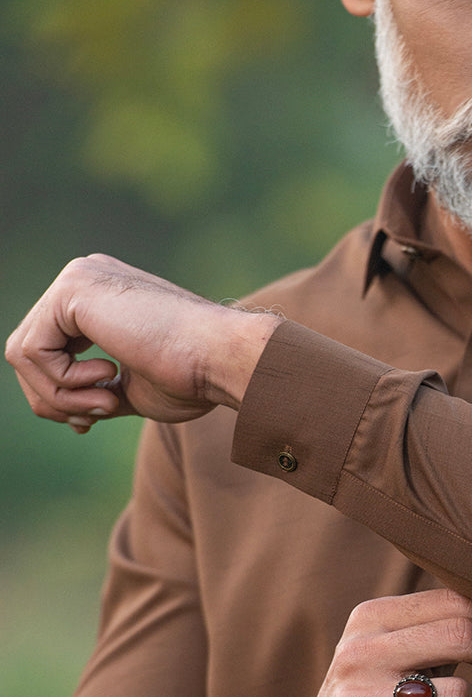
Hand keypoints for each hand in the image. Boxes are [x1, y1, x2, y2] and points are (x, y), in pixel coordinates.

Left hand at [5, 254, 278, 429]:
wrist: (222, 358)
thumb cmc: (193, 377)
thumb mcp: (129, 388)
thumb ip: (91, 387)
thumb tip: (53, 407)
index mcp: (100, 295)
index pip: (47, 348)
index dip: (59, 394)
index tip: (92, 419)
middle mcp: (84, 277)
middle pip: (27, 351)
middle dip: (54, 398)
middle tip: (98, 414)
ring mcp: (77, 278)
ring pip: (23, 354)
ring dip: (60, 396)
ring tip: (107, 401)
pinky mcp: (72, 290)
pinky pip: (30, 351)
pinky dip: (62, 383)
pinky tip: (109, 379)